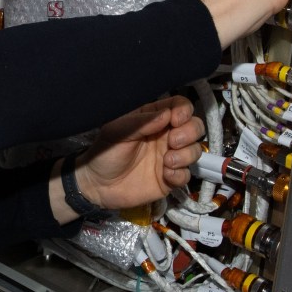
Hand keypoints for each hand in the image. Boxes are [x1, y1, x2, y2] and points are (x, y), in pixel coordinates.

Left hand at [52, 96, 204, 222]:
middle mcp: (166, 136)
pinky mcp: (170, 179)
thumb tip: (168, 114)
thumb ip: (141, 122)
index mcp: (154, 119)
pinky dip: (180, 174)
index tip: (176, 119)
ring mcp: (170, 157)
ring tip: (167, 162)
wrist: (96, 185)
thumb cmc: (104, 152)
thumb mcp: (116, 131)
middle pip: (195, 126)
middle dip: (189, 132)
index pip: (179, 106)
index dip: (184, 110)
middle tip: (172, 142)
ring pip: (195, 150)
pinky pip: (186, 175)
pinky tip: (166, 175)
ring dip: (186, 154)